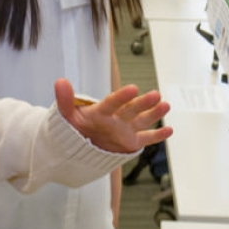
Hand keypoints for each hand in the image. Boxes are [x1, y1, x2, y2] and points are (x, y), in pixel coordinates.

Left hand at [54, 78, 171, 153]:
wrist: (79, 146)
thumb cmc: (75, 127)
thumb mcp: (67, 115)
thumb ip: (65, 100)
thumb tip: (60, 81)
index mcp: (102, 111)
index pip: (112, 103)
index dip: (122, 97)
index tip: (133, 89)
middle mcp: (117, 118)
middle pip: (131, 109)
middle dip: (143, 103)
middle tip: (156, 95)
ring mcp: (125, 129)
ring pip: (142, 120)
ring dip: (154, 113)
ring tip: (165, 105)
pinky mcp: (131, 142)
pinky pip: (146, 139)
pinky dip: (157, 135)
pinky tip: (169, 129)